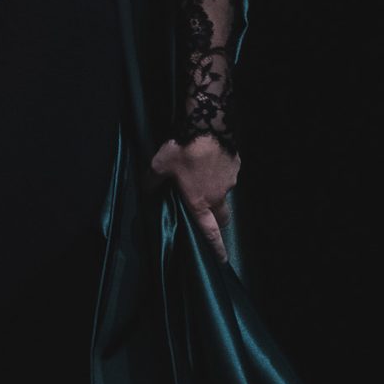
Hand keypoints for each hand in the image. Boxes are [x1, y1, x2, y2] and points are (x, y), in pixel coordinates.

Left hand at [150, 135, 239, 263]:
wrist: (208, 124)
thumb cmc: (183, 149)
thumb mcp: (160, 165)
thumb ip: (153, 180)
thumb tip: (147, 188)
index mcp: (200, 202)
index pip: (210, 232)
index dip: (216, 247)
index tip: (222, 259)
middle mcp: (218, 195)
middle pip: (222, 217)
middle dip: (217, 221)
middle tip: (209, 219)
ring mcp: (230, 180)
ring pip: (224, 192)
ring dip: (215, 189)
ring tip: (203, 175)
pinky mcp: (235, 164)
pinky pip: (228, 172)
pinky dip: (220, 170)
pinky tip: (210, 158)